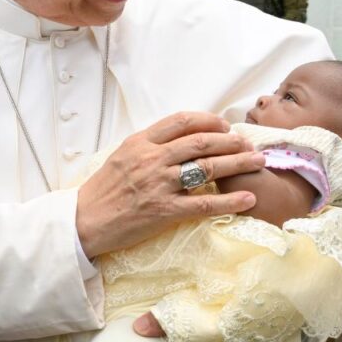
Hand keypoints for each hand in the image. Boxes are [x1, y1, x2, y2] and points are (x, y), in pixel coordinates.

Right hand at [77, 112, 263, 257]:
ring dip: (238, 163)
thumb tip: (177, 138)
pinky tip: (248, 198)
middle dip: (231, 141)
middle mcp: (152, 159)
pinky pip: (205, 203)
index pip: (181, 121)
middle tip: (248, 143)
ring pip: (208, 168)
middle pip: (201, 142)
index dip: (208, 120)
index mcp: (141, 142)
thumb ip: (148, 146)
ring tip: (258, 162)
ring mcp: (160, 184)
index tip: (224, 125)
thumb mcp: (121, 156)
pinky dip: (230, 200)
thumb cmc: (102, 190)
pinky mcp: (165, 211)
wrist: (84, 221)